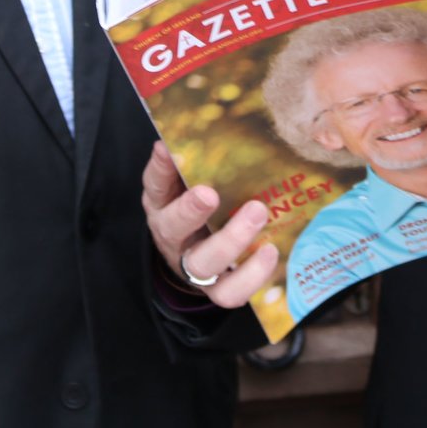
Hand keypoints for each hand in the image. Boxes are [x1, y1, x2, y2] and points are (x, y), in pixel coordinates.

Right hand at [141, 141, 277, 308]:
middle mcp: (173, 237)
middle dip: (191, 211)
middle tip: (211, 192)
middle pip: (173, 229)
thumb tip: (181, 135)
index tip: (169, 150)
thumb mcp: (185, 184)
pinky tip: (271, 251)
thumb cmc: (194, 209)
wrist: (191, 258)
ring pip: (205, 263)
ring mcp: (195, 267)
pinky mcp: (218, 289)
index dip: (161, 169)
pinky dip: (253, 275)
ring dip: (232, 240)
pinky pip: (232, 292)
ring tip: (258, 212)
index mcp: (162, 204)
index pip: (155, 186)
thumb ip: (188, 161)